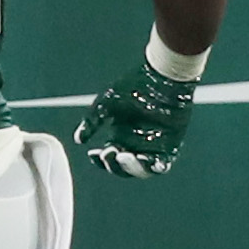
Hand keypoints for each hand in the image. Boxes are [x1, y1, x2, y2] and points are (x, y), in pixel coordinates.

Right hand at [77, 58, 200, 176]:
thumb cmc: (131, 88)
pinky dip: (157, 168)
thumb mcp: (105, 105)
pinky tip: (150, 163)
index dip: (100, 160)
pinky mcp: (170, 145)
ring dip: (133, 168)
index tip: (93, 154)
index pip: (108, 157)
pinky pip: (163, 164)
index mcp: (119, 136)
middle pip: (123, 167)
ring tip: (126, 157)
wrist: (159, 79)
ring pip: (142, 170)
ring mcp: (153, 146)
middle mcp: (135, 144)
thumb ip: (92, 123)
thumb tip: (78, 140)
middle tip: (110, 153)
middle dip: (114, 165)